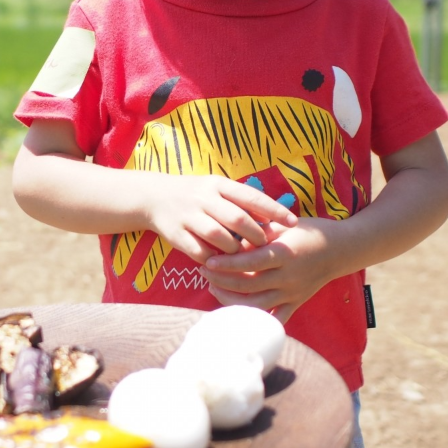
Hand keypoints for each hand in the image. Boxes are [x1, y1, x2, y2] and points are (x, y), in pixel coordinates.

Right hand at [145, 174, 297, 264]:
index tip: (293, 223)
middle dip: (256, 235)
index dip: (274, 210)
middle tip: (266, 245)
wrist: (154, 197)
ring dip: (234, 249)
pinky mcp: (176, 234)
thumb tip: (273, 219)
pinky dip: (213, 259)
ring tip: (242, 254)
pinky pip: (199, 251)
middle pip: (237, 218)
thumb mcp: (217, 188)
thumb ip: (241, 201)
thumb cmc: (197, 195)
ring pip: (218, 236)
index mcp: (218, 185)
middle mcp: (203, 198)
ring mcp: (188, 216)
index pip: (252, 197)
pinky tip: (221, 262)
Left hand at [200, 218, 340, 322]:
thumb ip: (258, 234)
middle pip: (248, 285)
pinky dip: (257, 320)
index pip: (250, 262)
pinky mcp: (296, 303)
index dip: (227, 264)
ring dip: (231, 300)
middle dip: (221, 280)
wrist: (341, 249)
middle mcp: (288, 277)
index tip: (207, 262)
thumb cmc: (308, 232)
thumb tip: (230, 241)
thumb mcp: (283, 226)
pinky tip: (237, 312)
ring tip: (214, 288)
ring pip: (257, 306)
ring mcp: (292, 293)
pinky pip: (275, 318)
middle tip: (204, 272)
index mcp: (284, 254)